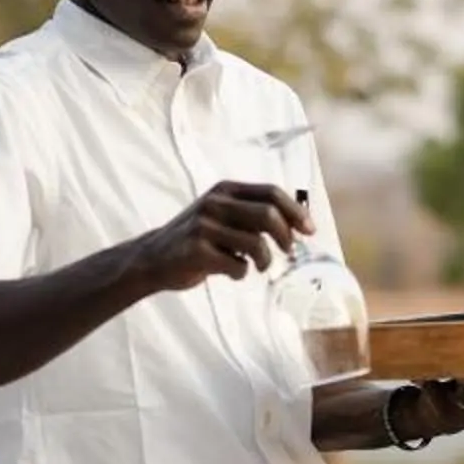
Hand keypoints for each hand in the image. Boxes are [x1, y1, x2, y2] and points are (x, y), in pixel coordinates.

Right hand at [134, 182, 309, 291]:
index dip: (295, 212)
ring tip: (260, 267)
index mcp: (225, 190)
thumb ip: (252, 214)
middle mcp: (215, 203)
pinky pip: (237, 265)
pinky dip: (242, 273)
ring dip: (265, 260)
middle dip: (286, 237)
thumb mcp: (222, 215)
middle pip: (268, 215)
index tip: (309, 230)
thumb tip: (298, 225)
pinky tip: (233, 272)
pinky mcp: (197, 251)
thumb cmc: (197, 238)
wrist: (154, 259)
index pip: (271, 193)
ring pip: (256, 243)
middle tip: (289, 251)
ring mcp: (204, 226)